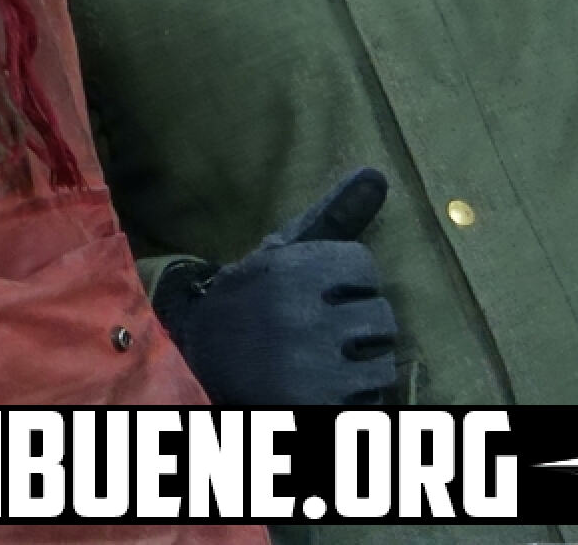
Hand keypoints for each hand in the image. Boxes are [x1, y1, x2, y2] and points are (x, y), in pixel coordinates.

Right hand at [153, 169, 399, 408]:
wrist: (194, 364)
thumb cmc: (250, 301)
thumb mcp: (280, 254)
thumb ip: (335, 215)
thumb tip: (378, 173)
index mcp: (287, 269)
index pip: (364, 267)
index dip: (350, 282)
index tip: (320, 292)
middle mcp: (298, 313)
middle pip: (382, 317)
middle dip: (359, 328)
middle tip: (322, 333)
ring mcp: (307, 364)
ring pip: (383, 363)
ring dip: (362, 367)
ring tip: (325, 361)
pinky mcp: (314, 404)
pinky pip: (373, 399)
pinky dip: (355, 398)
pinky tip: (323, 387)